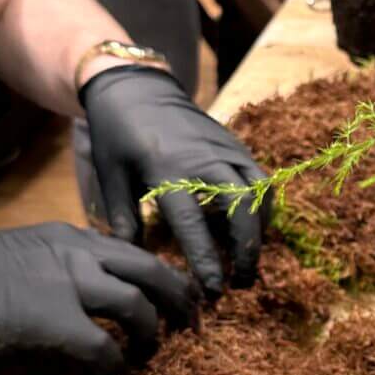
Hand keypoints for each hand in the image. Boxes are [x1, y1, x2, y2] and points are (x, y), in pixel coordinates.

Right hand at [0, 224, 194, 374]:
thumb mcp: (18, 256)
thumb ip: (55, 268)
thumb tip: (82, 301)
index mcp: (67, 236)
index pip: (132, 251)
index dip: (162, 276)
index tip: (176, 296)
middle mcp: (75, 251)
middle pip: (151, 270)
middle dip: (180, 298)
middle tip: (192, 323)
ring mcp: (65, 282)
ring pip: (138, 304)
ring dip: (150, 334)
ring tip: (148, 355)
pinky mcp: (52, 318)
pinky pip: (103, 346)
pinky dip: (112, 365)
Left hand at [81, 68, 269, 296]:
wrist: (136, 85)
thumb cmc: (117, 134)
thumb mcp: (111, 176)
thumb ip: (124, 220)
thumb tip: (136, 262)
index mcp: (166, 170)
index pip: (193, 222)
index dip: (206, 259)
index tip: (213, 289)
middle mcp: (202, 159)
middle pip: (241, 207)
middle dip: (246, 249)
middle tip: (240, 281)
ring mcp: (224, 149)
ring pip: (259, 193)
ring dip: (259, 230)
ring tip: (249, 259)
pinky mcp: (235, 144)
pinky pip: (261, 178)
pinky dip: (263, 206)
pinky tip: (253, 227)